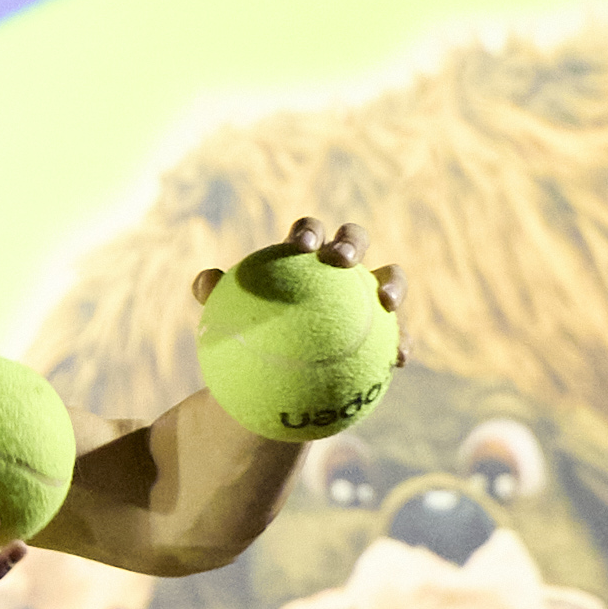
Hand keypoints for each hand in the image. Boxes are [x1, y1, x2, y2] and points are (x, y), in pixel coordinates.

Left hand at [193, 216, 409, 366]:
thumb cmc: (251, 337)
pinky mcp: (385, 332)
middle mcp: (340, 271)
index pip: (309, 234)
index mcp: (304, 259)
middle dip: (351, 242)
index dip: (309, 231)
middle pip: (354, 241)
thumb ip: (217, 297)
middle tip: (339, 261)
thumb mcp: (229, 321)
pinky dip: (402, 342)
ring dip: (394, 285)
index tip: (300, 246)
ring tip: (385, 302)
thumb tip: (205, 281)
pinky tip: (399, 359)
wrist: (275, 377)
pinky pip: (398, 335)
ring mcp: (367, 299)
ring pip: (391, 280)